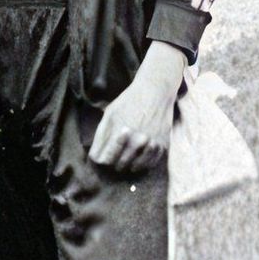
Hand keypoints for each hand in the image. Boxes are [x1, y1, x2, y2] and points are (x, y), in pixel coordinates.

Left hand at [88, 41, 186, 172]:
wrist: (156, 91)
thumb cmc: (130, 101)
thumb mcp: (110, 113)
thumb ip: (101, 136)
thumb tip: (95, 157)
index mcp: (120, 133)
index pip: (104, 161)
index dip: (101, 160)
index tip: (103, 156)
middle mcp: (137, 141)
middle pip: (120, 166)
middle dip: (115, 162)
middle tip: (116, 156)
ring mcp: (151, 144)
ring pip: (136, 168)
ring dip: (130, 164)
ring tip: (127, 157)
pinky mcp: (163, 145)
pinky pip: (150, 164)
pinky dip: (144, 163)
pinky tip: (139, 155)